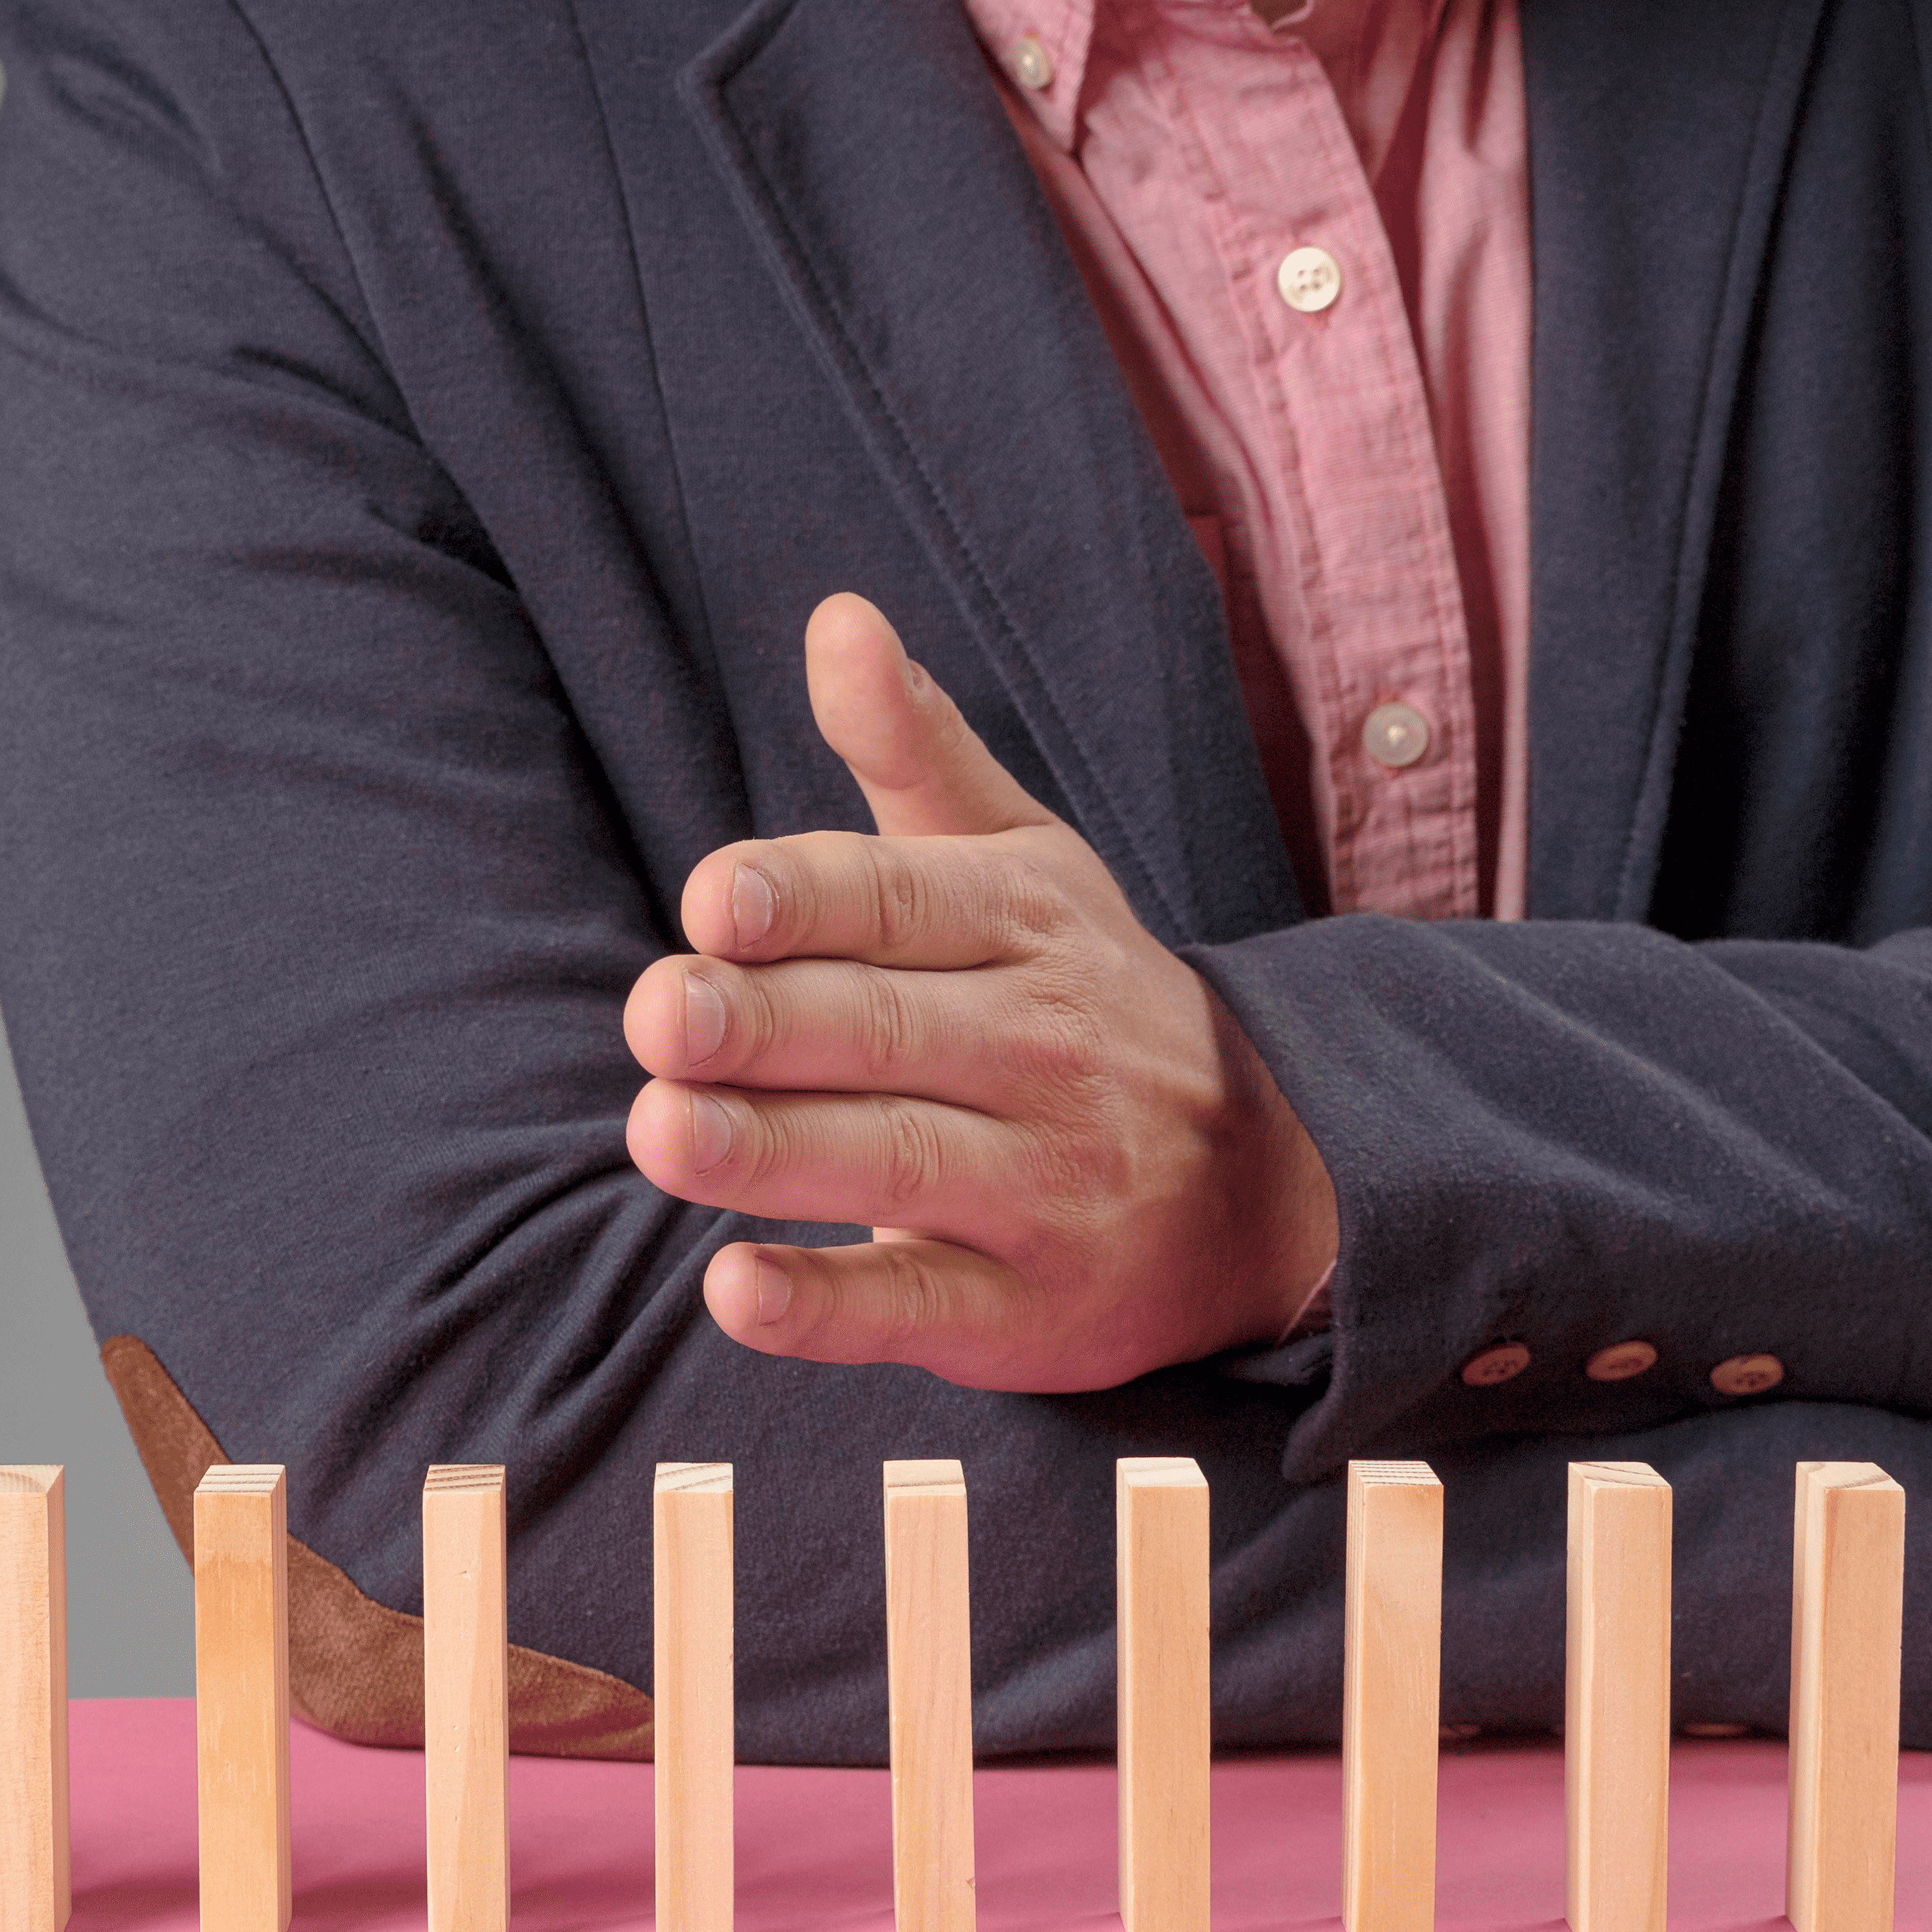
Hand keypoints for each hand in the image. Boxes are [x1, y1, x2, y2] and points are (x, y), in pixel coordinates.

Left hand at [621, 593, 1339, 1389]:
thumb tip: (835, 619)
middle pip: (885, 1030)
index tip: (710, 902)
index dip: (806, 898)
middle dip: (765, 1024)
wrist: (1272, 1182)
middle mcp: (1046, 1051)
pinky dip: (828, 1305)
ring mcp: (1046, 1188)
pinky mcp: (1031, 1312)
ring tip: (662, 1133)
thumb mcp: (1023, 861)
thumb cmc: (1086, 998)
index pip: (904, 901)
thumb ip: (916, 749)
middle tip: (659, 1015)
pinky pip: (921, 1309)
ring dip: (773, 1153)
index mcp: (1028, 924)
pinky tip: (736, 1292)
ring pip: (894, 1163)